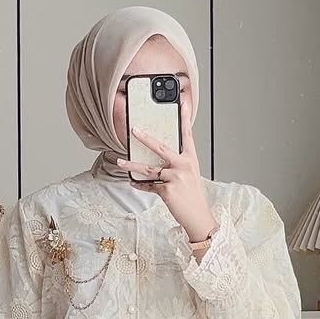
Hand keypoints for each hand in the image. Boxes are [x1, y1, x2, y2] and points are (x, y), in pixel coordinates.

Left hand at [114, 95, 217, 243]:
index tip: (182, 102)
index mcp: (190, 159)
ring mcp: (175, 177)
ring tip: (120, 162)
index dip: (185, 118)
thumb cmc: (192, 196)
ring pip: (148, 168)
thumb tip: (158, 157)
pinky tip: (133, 182)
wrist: (198, 216)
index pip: (187, 135)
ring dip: (132, 165)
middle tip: (134, 130)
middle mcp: (184, 165)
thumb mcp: (189, 175)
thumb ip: (177, 164)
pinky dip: (140, 185)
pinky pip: (149, 185)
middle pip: (161, 147)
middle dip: (145, 138)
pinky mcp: (167, 190)